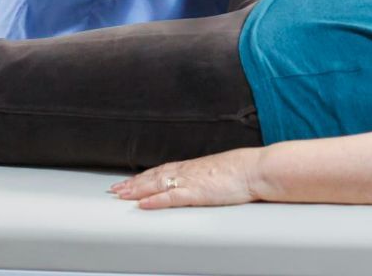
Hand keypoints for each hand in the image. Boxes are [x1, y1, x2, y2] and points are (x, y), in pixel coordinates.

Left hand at [110, 147, 262, 209]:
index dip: (143, 176)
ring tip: (121, 195)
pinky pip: (172, 197)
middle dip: (133, 184)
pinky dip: (155, 200)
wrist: (257, 169)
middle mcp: (188, 171)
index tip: (129, 181)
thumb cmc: (244, 170)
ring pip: (157, 185)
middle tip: (114, 189)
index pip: (162, 170)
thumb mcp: (220, 170)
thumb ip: (207, 175)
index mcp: (194, 166)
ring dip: (137, 190)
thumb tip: (203, 179)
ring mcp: (191, 181)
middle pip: (154, 177)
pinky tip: (143, 204)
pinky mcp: (197, 193)